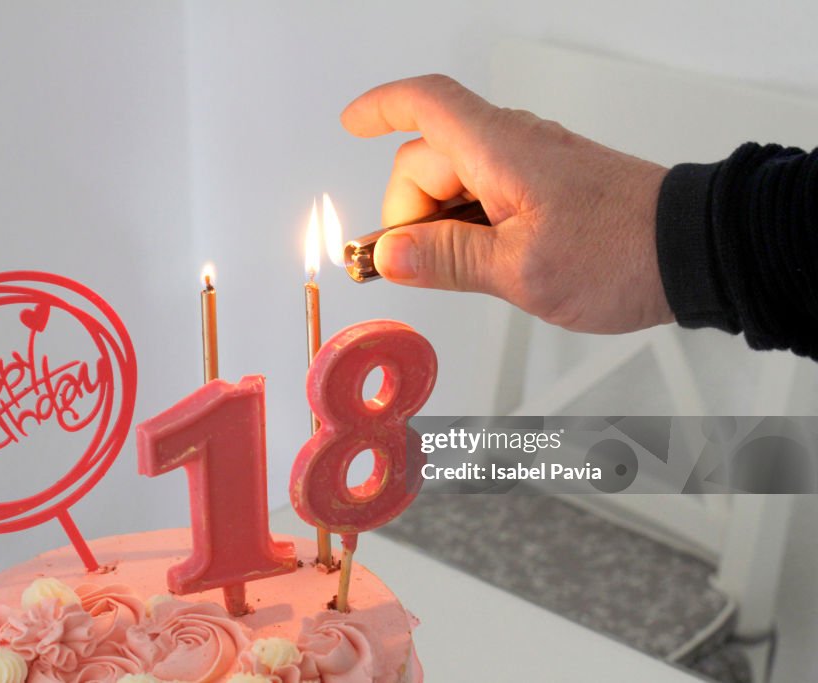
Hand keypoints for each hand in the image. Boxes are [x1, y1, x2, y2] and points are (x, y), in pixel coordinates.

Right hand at [341, 74, 673, 333]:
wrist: (692, 250)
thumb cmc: (621, 253)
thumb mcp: (518, 270)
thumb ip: (445, 259)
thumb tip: (389, 255)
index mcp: (498, 151)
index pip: (425, 104)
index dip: (380, 108)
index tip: (351, 124)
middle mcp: (513, 145)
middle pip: (428, 157)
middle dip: (406, 209)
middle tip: (410, 266)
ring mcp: (532, 164)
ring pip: (457, 179)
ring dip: (438, 222)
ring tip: (458, 272)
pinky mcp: (548, 185)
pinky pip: (488, 191)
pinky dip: (468, 222)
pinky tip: (481, 261)